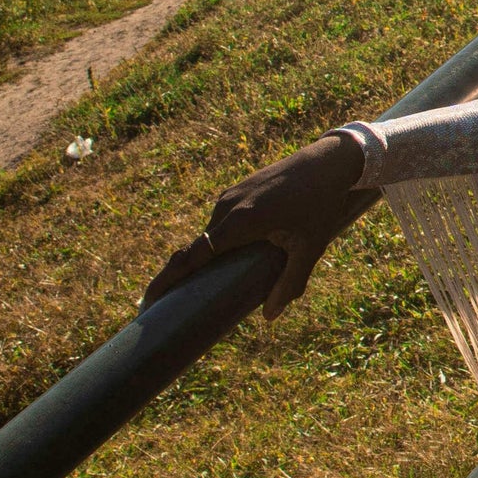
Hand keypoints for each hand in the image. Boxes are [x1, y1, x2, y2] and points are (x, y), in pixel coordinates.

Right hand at [142, 131, 366, 318]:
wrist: (329, 160)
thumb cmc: (321, 204)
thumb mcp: (310, 247)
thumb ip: (290, 283)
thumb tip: (269, 317)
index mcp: (238, 222)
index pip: (191, 257)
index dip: (167, 280)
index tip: (148, 301)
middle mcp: (226, 206)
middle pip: (196, 249)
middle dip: (183, 276)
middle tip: (174, 305)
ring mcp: (229, 195)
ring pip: (210, 235)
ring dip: (206, 258)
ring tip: (205, 285)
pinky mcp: (236, 190)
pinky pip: (220, 221)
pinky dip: (218, 241)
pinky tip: (230, 256)